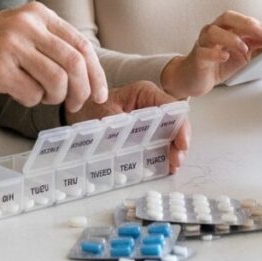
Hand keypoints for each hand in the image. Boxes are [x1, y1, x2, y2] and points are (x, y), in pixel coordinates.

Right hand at [0, 1, 107, 112]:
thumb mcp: (21, 29)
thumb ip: (51, 43)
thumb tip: (87, 72)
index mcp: (38, 14)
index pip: (81, 44)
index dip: (96, 73)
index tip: (99, 92)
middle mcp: (27, 25)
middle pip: (74, 63)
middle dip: (82, 90)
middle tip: (76, 103)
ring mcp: (12, 45)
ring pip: (57, 81)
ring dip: (55, 97)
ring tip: (42, 96)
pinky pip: (32, 94)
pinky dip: (32, 101)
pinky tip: (20, 94)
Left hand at [67, 81, 190, 172]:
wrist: (80, 113)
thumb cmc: (91, 108)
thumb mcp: (102, 114)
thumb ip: (117, 123)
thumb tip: (128, 137)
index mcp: (145, 93)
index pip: (171, 106)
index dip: (181, 125)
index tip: (181, 143)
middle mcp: (152, 105)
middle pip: (175, 122)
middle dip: (178, 142)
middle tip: (176, 160)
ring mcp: (151, 121)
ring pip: (170, 135)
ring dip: (173, 150)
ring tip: (172, 166)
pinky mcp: (146, 134)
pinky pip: (159, 143)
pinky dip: (163, 155)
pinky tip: (164, 167)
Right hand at [160, 11, 261, 98]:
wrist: (194, 78)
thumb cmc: (219, 63)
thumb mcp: (242, 55)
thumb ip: (256, 46)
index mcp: (227, 28)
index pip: (245, 21)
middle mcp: (214, 30)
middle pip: (227, 17)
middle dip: (245, 23)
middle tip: (261, 33)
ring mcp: (204, 43)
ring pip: (213, 32)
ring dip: (230, 38)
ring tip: (244, 49)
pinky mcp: (197, 58)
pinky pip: (204, 52)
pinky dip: (215, 53)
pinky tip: (224, 57)